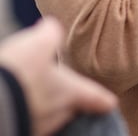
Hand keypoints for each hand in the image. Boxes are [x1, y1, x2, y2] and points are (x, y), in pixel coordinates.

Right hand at [0, 17, 116, 135]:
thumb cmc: (19, 74)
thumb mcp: (38, 44)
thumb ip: (50, 34)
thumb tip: (51, 26)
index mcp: (70, 93)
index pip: (96, 99)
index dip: (103, 99)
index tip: (110, 103)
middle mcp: (56, 115)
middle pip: (69, 109)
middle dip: (67, 100)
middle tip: (62, 89)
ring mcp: (35, 126)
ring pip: (46, 117)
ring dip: (42, 106)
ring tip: (32, 93)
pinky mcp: (14, 130)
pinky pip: (25, 120)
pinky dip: (23, 111)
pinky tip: (15, 101)